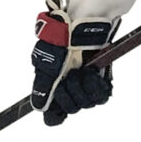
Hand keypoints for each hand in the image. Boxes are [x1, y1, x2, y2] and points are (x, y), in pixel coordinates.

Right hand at [29, 0, 116, 125]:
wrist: (82, 25)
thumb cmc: (60, 40)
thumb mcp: (47, 65)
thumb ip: (42, 88)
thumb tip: (38, 108)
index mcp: (51, 87)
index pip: (53, 116)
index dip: (56, 114)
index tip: (58, 109)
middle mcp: (68, 88)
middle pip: (71, 109)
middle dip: (71, 94)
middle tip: (70, 75)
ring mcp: (84, 85)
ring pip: (87, 104)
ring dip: (84, 87)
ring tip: (83, 71)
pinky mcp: (101, 79)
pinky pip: (102, 96)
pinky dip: (97, 86)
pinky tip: (92, 73)